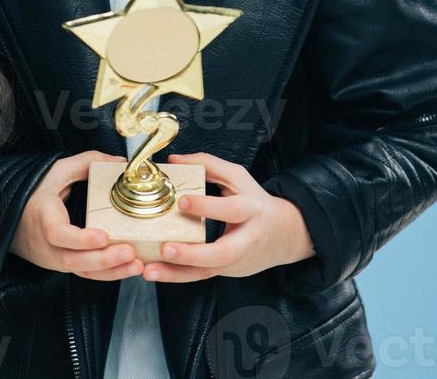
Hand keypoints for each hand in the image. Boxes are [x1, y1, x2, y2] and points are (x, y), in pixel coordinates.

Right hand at [8, 150, 144, 280]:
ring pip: (82, 271)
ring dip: (111, 271)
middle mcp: (48, 245)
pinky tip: (128, 268)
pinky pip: (86, 273)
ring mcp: (56, 259)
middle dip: (104, 259)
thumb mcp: (56, 171)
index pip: (58, 234)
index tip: (103, 236)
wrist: (11, 219)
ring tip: (136, 264)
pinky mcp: (65, 265)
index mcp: (43, 218)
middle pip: (74, 259)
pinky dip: (108, 274)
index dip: (81, 239)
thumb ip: (87, 162)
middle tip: (130, 251)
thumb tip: (119, 162)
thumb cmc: (36, 193)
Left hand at [142, 152, 315, 283]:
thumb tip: (174, 160)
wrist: (284, 235)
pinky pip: (200, 276)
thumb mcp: (238, 178)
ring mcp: (235, 261)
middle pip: (222, 253)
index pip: (231, 210)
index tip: (182, 200)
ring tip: (151, 270)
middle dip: (192, 253)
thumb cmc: (256, 203)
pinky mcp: (225, 272)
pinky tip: (156, 272)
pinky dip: (176, 276)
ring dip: (176, 273)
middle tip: (166, 247)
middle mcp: (245, 240)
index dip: (207, 206)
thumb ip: (208, 165)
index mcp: (251, 210)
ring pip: (207, 272)